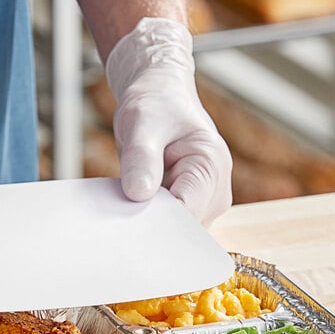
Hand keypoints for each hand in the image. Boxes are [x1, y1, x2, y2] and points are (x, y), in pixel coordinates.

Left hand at [106, 17, 231, 224]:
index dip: (155, 222)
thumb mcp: (142, 123)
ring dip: (148, 225)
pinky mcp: (189, 210)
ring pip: (174, 234)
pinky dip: (148, 222)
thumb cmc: (155, 105)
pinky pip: (167, 228)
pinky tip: (131, 209)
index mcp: (211, 166)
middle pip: (182, 230)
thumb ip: (141, 158)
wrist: (160, 99)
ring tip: (125, 205)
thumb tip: (138, 194)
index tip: (126, 219)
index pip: (186, 214)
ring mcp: (204, 205)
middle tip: (119, 214)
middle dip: (151, 226)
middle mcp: (215, 192)